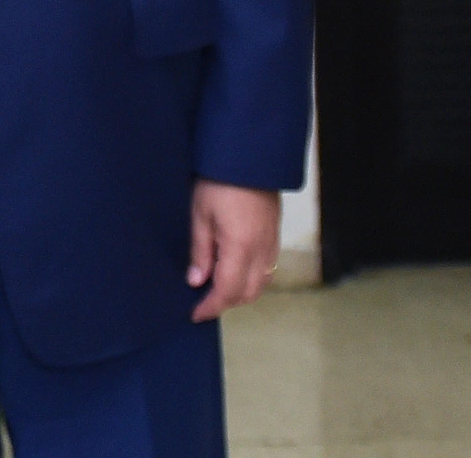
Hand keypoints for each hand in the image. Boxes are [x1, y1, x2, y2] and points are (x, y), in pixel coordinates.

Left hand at [187, 179, 280, 320]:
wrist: (249, 157)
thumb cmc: (219, 181)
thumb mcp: (200, 215)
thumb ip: (200, 252)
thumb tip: (196, 281)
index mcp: (241, 248)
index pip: (227, 291)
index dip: (211, 306)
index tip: (195, 314)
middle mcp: (262, 251)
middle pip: (248, 293)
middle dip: (226, 302)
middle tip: (203, 301)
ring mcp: (272, 243)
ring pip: (261, 283)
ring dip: (240, 292)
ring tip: (216, 288)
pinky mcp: (276, 235)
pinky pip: (267, 269)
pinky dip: (252, 279)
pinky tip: (234, 271)